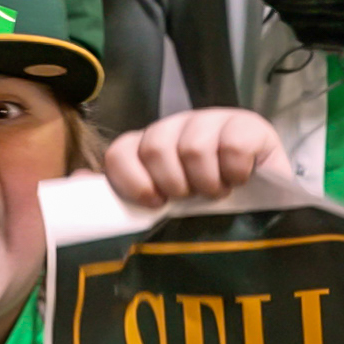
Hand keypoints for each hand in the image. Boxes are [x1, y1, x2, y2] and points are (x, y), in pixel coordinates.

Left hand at [104, 108, 292, 206]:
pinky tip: (241, 180)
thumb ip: (116, 201)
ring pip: (193, 143)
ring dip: (205, 179)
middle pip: (155, 144)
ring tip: (217, 194)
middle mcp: (177, 131)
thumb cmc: (207, 218)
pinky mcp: (251, 127)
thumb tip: (75, 185)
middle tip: (189, 199)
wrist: (268, 219)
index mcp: (148, 150)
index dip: (131, 178)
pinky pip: (233, 140)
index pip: (120, 151)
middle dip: (172, 181)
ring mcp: (214, 124)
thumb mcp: (160, 213)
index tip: (152, 203)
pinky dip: (235, 167)